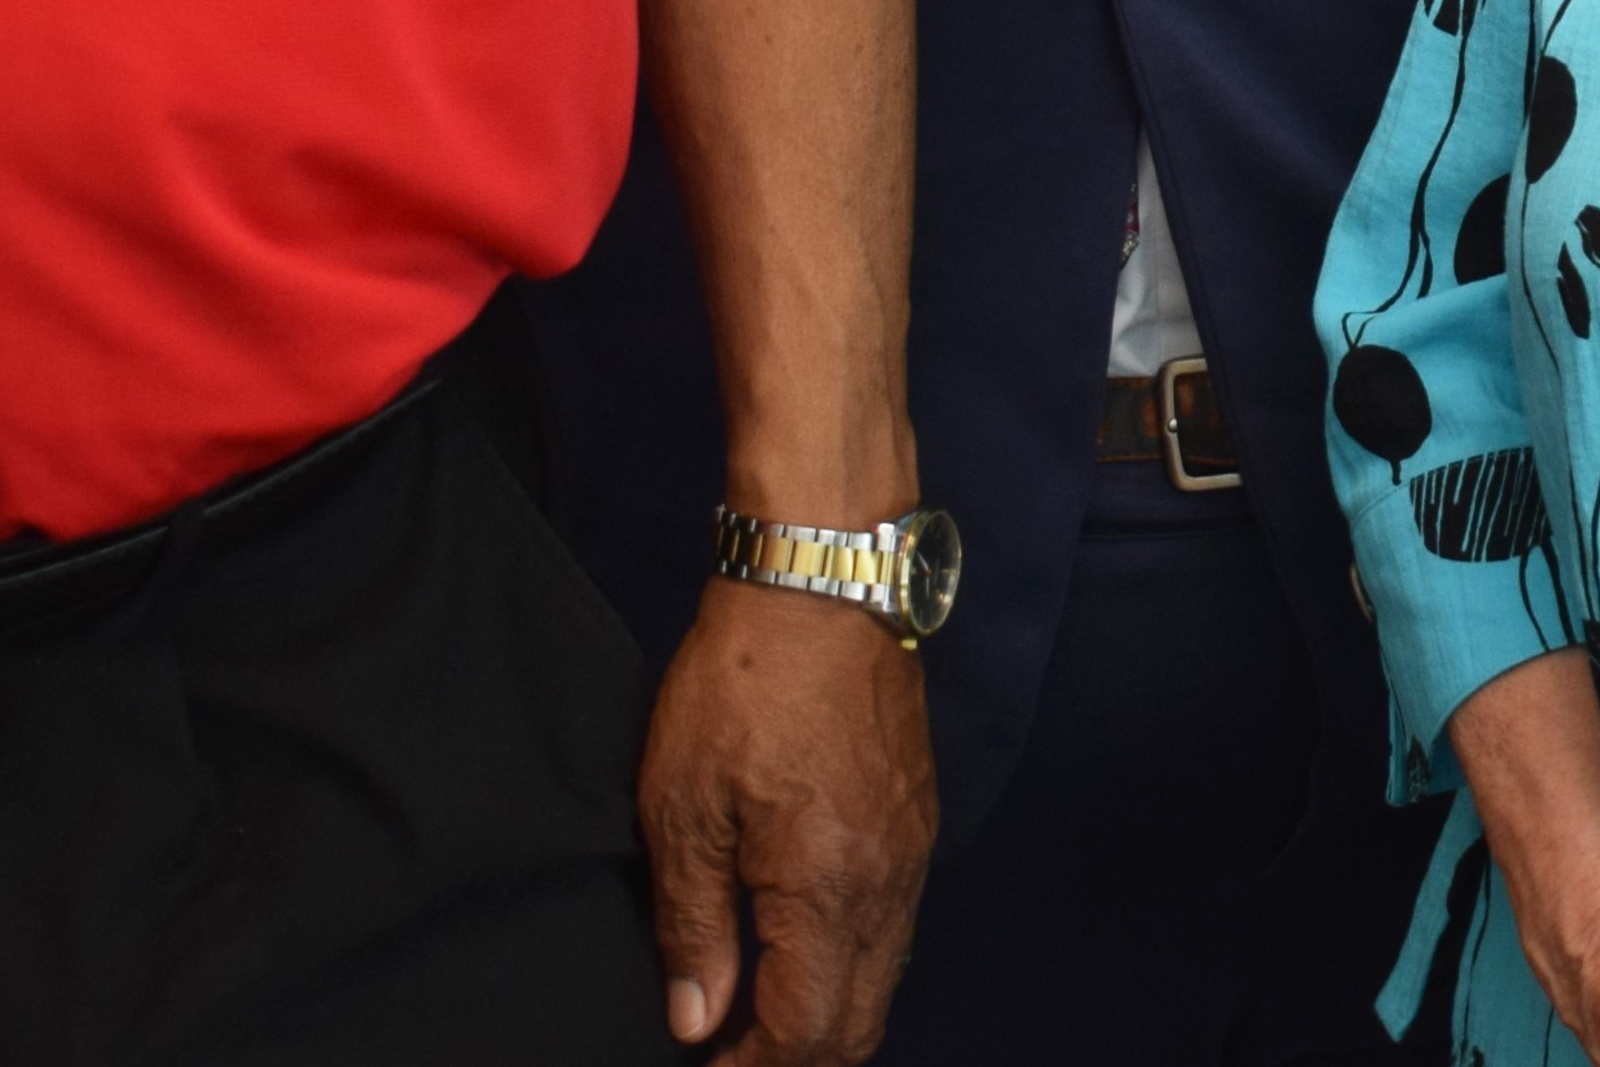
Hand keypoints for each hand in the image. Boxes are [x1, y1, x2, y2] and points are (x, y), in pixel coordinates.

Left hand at [639, 577, 933, 1061]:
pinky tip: (800, 943)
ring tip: (757, 1011)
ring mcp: (911, 849)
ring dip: (827, 1012)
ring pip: (883, 976)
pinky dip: (850, 960)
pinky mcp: (916, 816)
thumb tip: (696, 1019)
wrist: (823, 581)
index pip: (806, 1033)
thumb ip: (692, 926)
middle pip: (859, 1023)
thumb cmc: (745, 682)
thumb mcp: (684, 808)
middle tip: (732, 1056)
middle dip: (798, 1058)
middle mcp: (888, 882)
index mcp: (829, 890)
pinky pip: (894, 923)